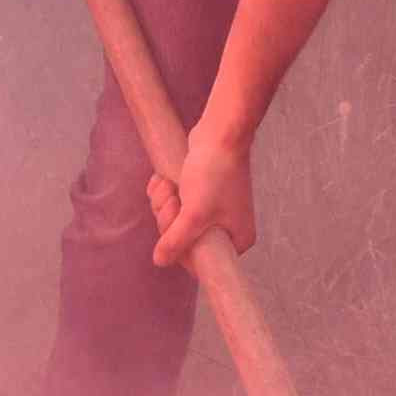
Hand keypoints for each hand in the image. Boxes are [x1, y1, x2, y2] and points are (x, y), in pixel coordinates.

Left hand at [146, 119, 258, 268]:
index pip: (200, 261)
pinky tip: (163, 180)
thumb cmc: (215, 173)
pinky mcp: (199, 194)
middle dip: (168, 219)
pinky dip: (164, 193)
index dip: (178, 247)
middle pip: (183, 240)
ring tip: (168, 185)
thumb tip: (160, 261)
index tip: (174, 224)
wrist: (220, 134)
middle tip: (172, 199)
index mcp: (236, 240)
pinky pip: (174, 204)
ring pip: (174, 221)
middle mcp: (226, 229)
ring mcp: (212, 211)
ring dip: (163, 203)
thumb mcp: (193, 214)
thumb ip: (176, 241)